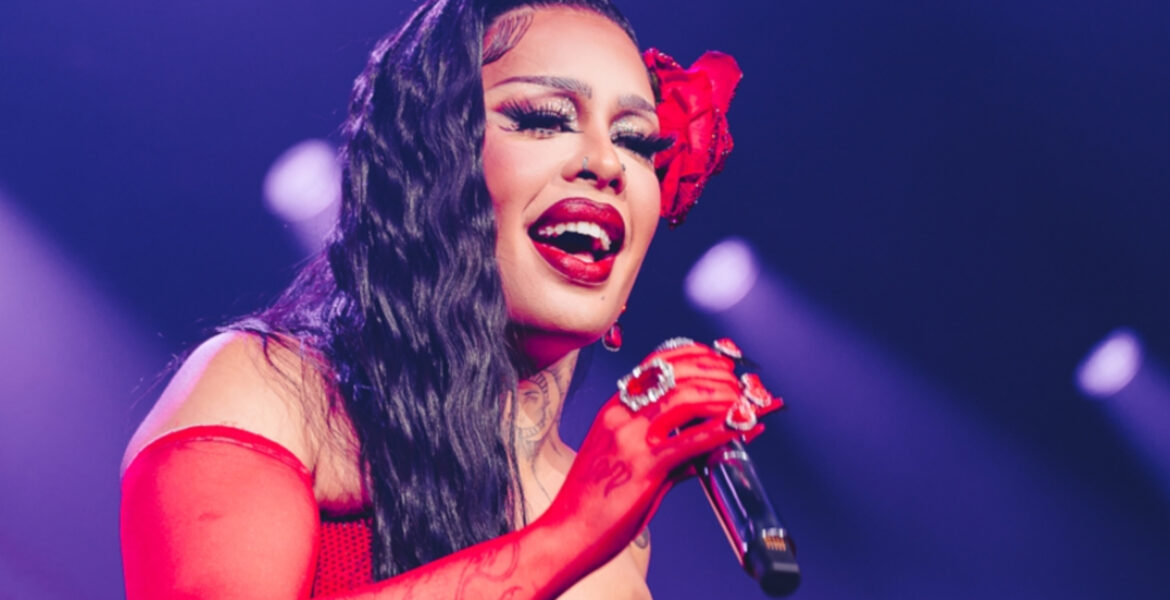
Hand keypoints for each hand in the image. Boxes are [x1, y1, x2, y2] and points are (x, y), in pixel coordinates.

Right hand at [539, 340, 781, 568]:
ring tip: (744, 401)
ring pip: (686, 398)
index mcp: (615, 409)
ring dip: (723, 395)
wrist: (566, 532)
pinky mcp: (644, 466)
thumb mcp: (627, 462)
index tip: (720, 359)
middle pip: (677, 374)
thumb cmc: (592, 503)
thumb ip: (670, 449)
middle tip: (741, 383)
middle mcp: (622, 415)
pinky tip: (742, 427)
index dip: (695, 354)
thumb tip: (708, 447)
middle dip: (716, 373)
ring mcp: (632, 438)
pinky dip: (722, 429)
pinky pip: (691, 441)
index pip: (656, 363)